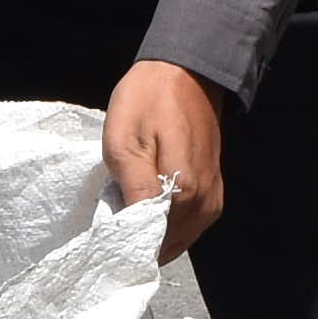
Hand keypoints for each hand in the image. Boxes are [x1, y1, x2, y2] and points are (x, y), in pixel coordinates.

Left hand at [102, 57, 225, 257]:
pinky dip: (169, 227)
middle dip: (139, 243)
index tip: (104, 240)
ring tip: (129, 217)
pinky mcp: (213, 193)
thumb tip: (134, 233)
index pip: (151, 242)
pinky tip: (149, 211)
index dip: (125, 246)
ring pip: (177, 239)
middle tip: (112, 226)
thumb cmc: (148, 101)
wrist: (185, 72)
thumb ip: (133, 192)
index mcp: (182, 191)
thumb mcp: (124, 142)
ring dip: (154, 236)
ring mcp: (211, 200)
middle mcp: (202, 202)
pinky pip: (189, 226)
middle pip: (165, 245)